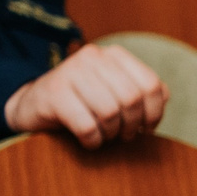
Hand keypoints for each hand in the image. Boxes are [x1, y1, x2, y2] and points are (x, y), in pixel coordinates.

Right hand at [4, 42, 167, 148]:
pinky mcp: (53, 94)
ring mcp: (70, 72)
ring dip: (111, 133)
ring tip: (105, 135)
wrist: (33, 105)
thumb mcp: (115, 91)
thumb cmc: (83, 102)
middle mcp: (92, 57)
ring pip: (110, 112)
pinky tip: (88, 140)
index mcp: (113, 55)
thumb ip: (143, 91)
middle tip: (125, 135)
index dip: (154, 113)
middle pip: (132, 99)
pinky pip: (87, 126)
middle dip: (132, 125)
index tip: (147, 128)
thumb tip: (163, 98)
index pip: (151, 85)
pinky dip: (92, 140)